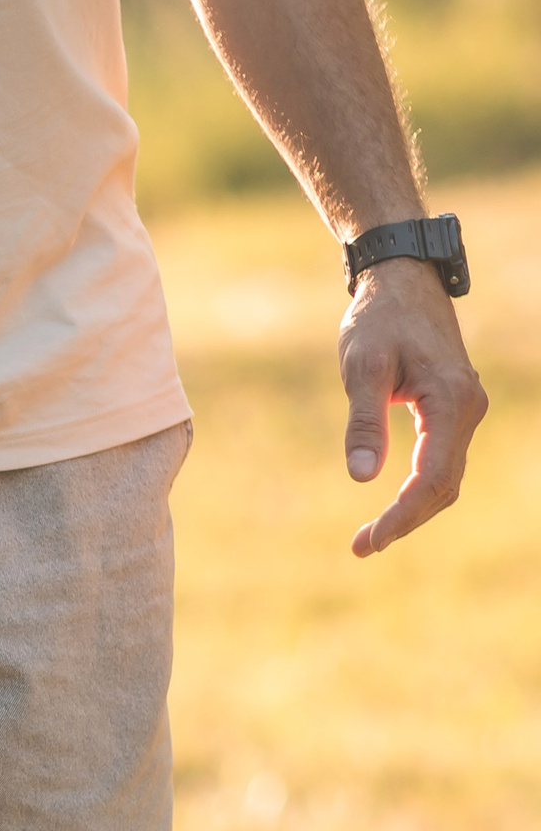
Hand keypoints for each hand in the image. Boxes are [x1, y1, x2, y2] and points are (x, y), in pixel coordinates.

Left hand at [339, 256, 486, 556]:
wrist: (402, 282)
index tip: (368, 542)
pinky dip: (420, 488)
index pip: (430, 478)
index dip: (401, 516)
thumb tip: (362, 477)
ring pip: (446, 477)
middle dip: (405, 521)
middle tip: (361, 548)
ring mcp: (465, 409)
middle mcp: (468, 409)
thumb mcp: (362, 368)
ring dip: (413, 509)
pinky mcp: (453, 408)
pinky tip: (392, 505)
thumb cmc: (378, 320)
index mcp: (450, 402)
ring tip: (372, 536)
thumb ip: (364, 423)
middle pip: (442, 486)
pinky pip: (443, 460)